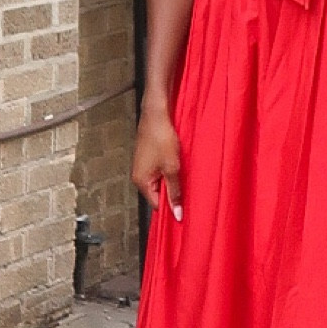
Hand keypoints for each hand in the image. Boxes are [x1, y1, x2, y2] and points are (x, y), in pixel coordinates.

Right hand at [132, 106, 183, 221]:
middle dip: (173, 192)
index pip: (157, 204)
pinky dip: (169, 169)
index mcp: (141, 181)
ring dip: (172, 179)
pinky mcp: (148, 157)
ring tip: (182, 172)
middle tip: (187, 188)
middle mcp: (139, 175)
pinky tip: (178, 163)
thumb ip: (174, 191)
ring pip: (160, 181)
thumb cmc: (161, 137)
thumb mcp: (172, 168)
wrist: (156, 113)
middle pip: (158, 193)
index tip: (186, 206)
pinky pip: (160, 170)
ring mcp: (143, 165)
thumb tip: (176, 213)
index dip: (171, 206)